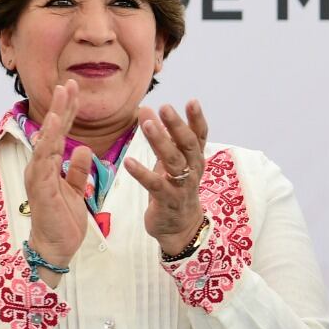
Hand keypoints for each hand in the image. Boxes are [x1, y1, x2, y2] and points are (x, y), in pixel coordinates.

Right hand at [23, 81, 93, 268]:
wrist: (56, 248)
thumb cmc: (63, 220)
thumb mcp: (77, 190)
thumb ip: (78, 171)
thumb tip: (84, 149)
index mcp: (50, 166)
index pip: (60, 133)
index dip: (67, 111)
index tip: (74, 89)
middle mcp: (41, 166)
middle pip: (51, 130)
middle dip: (61, 106)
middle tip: (70, 81)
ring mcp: (38, 175)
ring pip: (46, 139)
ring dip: (55, 115)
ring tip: (63, 94)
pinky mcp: (40, 186)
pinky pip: (44, 159)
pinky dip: (48, 140)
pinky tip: (54, 125)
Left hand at [124, 100, 208, 254]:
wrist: (180, 227)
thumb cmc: (174, 188)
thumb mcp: (171, 161)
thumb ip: (162, 136)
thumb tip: (147, 108)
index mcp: (195, 159)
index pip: (199, 136)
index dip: (197, 119)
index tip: (192, 101)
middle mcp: (193, 170)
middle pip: (188, 145)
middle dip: (177, 125)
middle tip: (165, 107)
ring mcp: (182, 186)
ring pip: (173, 161)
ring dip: (160, 142)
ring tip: (146, 125)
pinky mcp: (167, 201)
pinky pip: (155, 185)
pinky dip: (142, 173)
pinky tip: (129, 162)